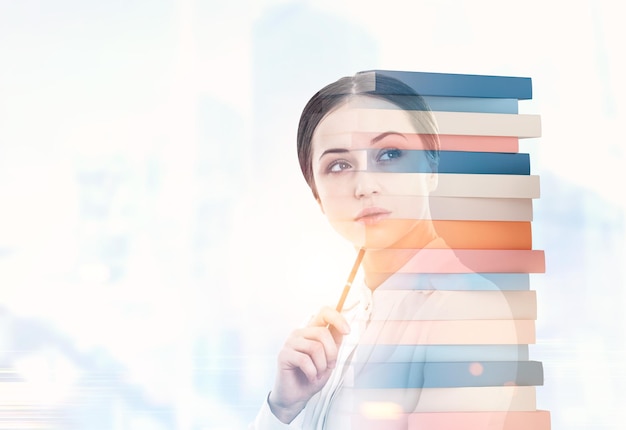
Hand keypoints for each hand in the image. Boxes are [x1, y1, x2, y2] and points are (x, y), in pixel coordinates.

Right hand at [268, 306, 349, 423]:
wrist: (297, 396)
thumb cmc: (313, 376)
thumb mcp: (330, 359)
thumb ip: (335, 342)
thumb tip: (343, 327)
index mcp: (311, 331)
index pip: (324, 313)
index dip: (337, 318)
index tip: (347, 331)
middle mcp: (300, 333)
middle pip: (323, 333)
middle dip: (332, 354)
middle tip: (328, 367)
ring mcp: (290, 342)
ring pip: (316, 347)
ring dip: (321, 366)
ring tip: (318, 373)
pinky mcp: (284, 354)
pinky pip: (305, 360)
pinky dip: (312, 373)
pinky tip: (310, 377)